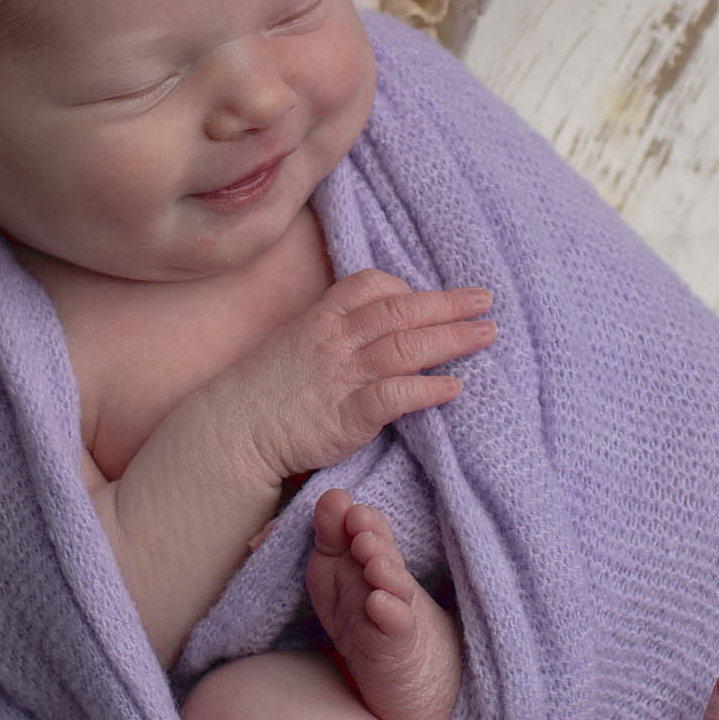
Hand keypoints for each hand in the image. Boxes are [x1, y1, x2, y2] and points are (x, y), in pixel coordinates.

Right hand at [221, 271, 493, 484]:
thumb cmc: (266, 391)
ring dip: (450, 339)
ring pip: (404, 348)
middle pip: (399, 312)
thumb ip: (334, 331)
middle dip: (447, 305)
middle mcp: (334, 342)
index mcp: (320, 319)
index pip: (370, 286)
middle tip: (486, 301)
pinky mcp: (347, 417)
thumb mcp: (295, 344)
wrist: (232, 433)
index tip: (428, 298)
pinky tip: (453, 388)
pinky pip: (393, 396)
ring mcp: (340, 378)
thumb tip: (376, 327)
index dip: (406, 288)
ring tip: (485, 335)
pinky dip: (426, 389)